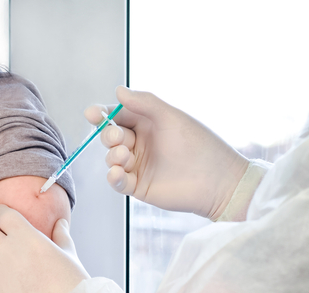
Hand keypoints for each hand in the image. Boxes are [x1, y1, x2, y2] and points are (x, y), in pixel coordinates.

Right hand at [89, 86, 248, 219]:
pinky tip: (117, 173)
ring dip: (113, 156)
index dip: (103, 114)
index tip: (92, 114)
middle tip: (118, 138)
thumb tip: (118, 91)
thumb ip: (144, 103)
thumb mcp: (170, 117)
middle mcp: (141, 143)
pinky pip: (117, 181)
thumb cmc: (199, 145)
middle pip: (111, 136)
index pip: (118, 116)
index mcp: (148, 123)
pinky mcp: (138, 186)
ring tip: (125, 157)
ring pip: (111, 158)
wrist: (216, 180)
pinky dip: (113, 177)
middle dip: (109, 135)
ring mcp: (138, 165)